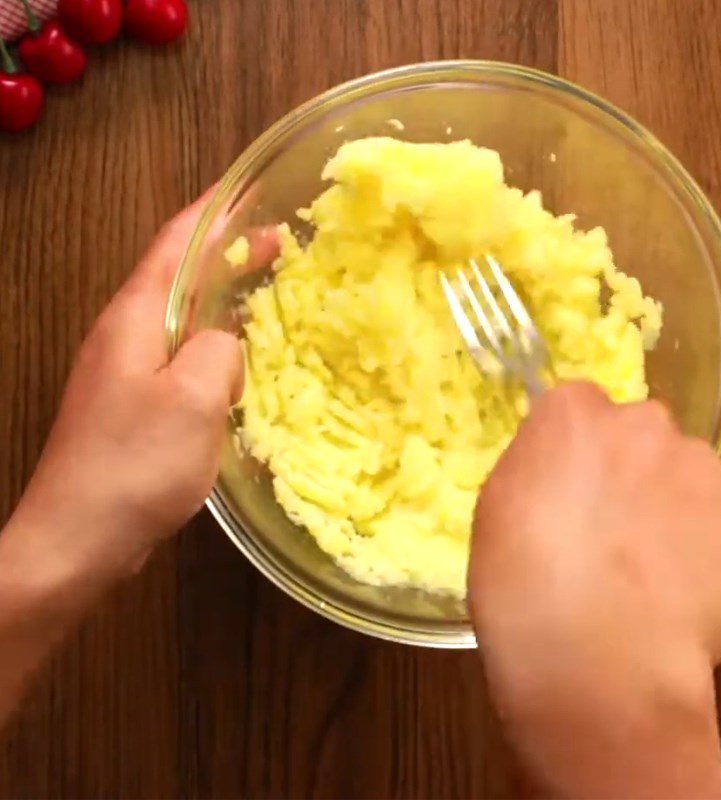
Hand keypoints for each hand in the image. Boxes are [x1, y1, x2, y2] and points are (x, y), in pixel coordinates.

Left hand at [7, 191, 243, 583]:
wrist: (76, 539)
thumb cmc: (136, 463)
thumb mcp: (196, 398)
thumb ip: (221, 351)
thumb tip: (226, 344)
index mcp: (134, 318)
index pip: (174, 244)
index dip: (213, 213)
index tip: (252, 192)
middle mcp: (124, 335)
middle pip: (179, 277)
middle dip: (227, 255)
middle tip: (281, 247)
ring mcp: (124, 373)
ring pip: (182, 321)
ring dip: (223, 303)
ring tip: (267, 300)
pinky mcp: (132, 407)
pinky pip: (181, 362)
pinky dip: (215, 349)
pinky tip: (239, 367)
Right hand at [469, 383, 720, 798]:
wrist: (594, 660)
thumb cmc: (521, 588)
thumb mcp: (499, 511)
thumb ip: (538, 470)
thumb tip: (565, 473)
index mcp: (571, 415)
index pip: (580, 407)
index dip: (578, 451)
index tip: (573, 489)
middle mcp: (641, 421)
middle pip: (641, 432)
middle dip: (632, 469)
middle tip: (616, 533)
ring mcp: (702, 463)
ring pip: (691, 473)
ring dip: (677, 504)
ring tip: (656, 572)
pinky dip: (719, 540)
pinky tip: (693, 584)